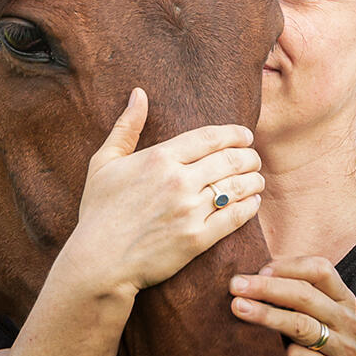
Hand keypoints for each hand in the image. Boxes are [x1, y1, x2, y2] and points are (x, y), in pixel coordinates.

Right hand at [65, 88, 263, 298]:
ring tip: (257, 178)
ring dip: (254, 179)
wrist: (99, 262)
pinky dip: (250, 207)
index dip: (234, 133)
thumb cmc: (98, 210)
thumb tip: (138, 93)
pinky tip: (253, 202)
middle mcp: (178, 181)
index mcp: (159, 157)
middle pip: (230, 159)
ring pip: (237, 186)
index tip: (245, 135)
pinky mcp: (197, 240)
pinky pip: (235, 217)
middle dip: (249, 155)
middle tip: (254, 157)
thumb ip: (126, 126)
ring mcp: (190, 211)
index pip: (210, 137)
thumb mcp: (104, 162)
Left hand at [229, 257, 355, 355]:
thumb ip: (287, 292)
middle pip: (305, 295)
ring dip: (265, 314)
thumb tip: (246, 275)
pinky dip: (278, 351)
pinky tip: (261, 348)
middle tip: (236, 285)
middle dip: (266, 287)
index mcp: (343, 299)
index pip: (321, 268)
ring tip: (238, 307)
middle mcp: (348, 321)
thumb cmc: (307, 344)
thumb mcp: (306, 313)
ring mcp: (344, 350)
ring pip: (301, 325)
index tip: (259, 269)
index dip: (288, 266)